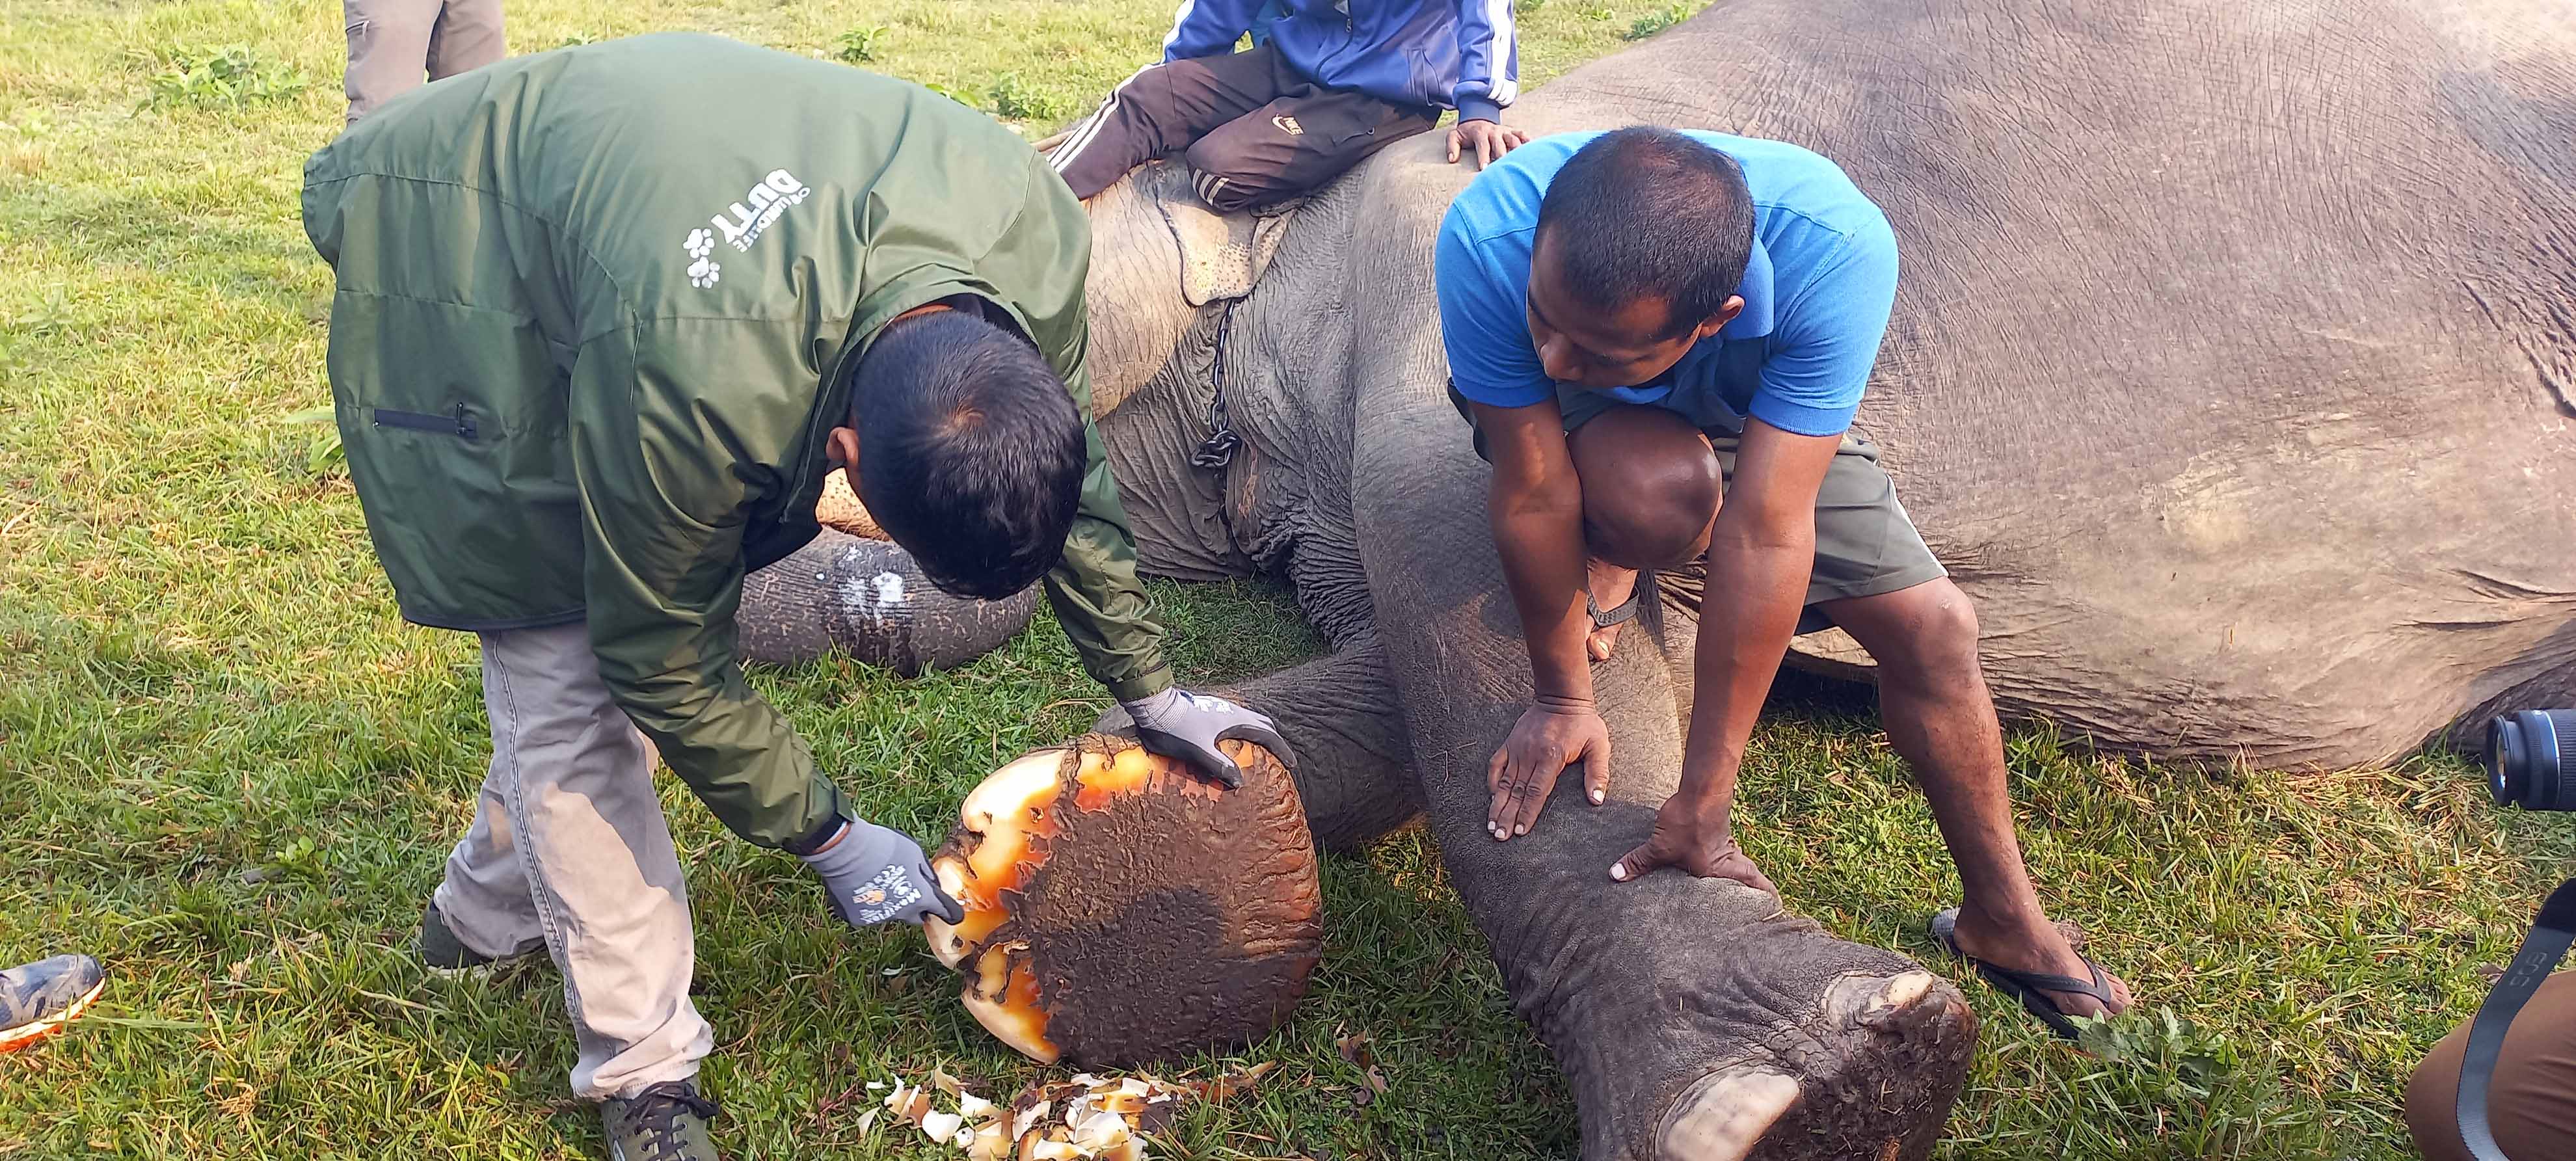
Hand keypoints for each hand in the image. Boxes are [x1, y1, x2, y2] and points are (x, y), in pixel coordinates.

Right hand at [797, 819, 964, 927]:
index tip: (955, 915)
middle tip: (910, 891)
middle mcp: (903, 913)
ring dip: (890, 902)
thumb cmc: (883, 846)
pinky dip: (868, 903)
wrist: (845, 851)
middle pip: (916, 916)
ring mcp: (880, 917)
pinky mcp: (858, 918)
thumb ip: (926, 872)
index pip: (944, 911)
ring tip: (878, 880)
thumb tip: (932, 884)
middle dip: (917, 907)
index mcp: (921, 897)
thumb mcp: (914, 852)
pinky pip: (869, 913)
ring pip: (891, 913)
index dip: (951, 913)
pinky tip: (861, 887)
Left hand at [1121, 687, 1296, 789]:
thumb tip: (1240, 782)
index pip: (1268, 733)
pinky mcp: (1207, 710)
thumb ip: (1219, 766)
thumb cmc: (1176, 728)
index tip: (1292, 764)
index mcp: (1235, 719)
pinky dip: (1243, 733)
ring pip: (1247, 720)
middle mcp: (1231, 711)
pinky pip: (1234, 721)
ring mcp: (1219, 709)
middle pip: (1261, 723)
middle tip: (1280, 757)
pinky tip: (1232, 744)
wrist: (1153, 706)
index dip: (1282, 749)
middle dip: (1274, 740)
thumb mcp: (1198, 750)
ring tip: (1260, 752)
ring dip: (1258, 735)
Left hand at [1447, 118, 1528, 168]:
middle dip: (1502, 156)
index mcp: (1480, 132)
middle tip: (1504, 168)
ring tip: (1520, 161)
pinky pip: (1522, 134)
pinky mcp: (1512, 131)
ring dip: (1517, 150)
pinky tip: (1532, 149)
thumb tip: (1452, 159)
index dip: (1484, 157)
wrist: (1477, 118)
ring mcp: (1505, 131)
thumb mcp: (1455, 136)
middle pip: (1500, 144)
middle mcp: (1494, 131)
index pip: (1483, 145)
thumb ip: (1451, 146)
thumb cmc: (1466, 133)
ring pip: (1514, 139)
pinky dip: (1528, 141)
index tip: (1485, 169)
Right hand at [1486, 698, 1610, 840]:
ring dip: (1496, 805)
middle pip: (1516, 791)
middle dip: (1506, 816)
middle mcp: (1530, 755)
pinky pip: (1496, 764)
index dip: (1527, 813)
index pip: (1536, 791)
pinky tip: (1490, 797)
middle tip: (1499, 836)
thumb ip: (1598, 774)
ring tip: (1490, 825)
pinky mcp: (1510, 743)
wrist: (1562, 697)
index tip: (1520, 831)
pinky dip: (1491, 781)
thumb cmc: (1584, 723)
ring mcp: (1517, 748)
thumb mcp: (1599, 746)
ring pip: (1503, 782)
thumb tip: (1597, 801)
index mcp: (1551, 757)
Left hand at [1608, 795, 1774, 894]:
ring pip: (1738, 868)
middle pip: (1749, 881)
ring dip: (1740, 879)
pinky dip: (1727, 864)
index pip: (1753, 887)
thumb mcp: (1660, 846)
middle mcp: (1726, 863)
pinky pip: (1727, 855)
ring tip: (1741, 895)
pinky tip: (1711, 867)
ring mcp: (1725, 847)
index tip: (1774, 909)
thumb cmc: (1687, 820)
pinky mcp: (1718, 835)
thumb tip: (1616, 875)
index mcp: (1717, 873)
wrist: (1701, 789)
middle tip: (1760, 909)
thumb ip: (1640, 863)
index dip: (1766, 898)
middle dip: (1754, 894)